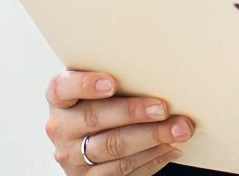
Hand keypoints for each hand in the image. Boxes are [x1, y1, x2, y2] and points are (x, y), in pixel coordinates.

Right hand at [43, 69, 194, 173]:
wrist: (91, 143)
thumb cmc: (103, 105)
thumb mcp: (98, 90)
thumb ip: (116, 80)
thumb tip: (159, 73)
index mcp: (59, 98)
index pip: (63, 88)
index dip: (86, 85)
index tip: (112, 83)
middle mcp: (60, 127)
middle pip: (95, 118)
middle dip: (133, 113)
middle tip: (164, 108)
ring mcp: (71, 157)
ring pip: (113, 147)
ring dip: (151, 137)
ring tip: (179, 129)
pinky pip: (122, 171)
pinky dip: (151, 159)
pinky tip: (170, 148)